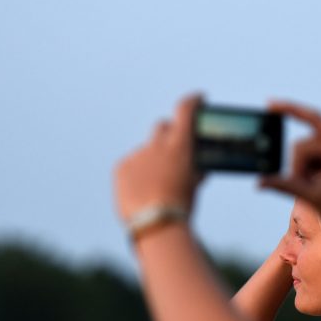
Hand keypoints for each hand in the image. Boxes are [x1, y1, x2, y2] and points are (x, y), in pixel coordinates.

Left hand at [114, 94, 204, 221]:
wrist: (156, 223)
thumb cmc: (181, 206)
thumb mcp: (195, 185)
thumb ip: (196, 170)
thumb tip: (199, 167)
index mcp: (180, 146)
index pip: (185, 110)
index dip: (193, 101)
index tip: (198, 98)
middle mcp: (157, 145)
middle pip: (162, 126)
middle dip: (169, 132)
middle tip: (174, 148)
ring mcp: (137, 155)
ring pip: (146, 151)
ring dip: (153, 160)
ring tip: (158, 185)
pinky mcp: (122, 167)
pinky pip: (132, 165)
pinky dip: (138, 173)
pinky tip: (144, 191)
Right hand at [260, 101, 320, 237]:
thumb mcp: (315, 197)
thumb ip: (287, 187)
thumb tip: (261, 182)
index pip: (313, 118)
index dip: (290, 109)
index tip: (269, 103)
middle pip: (301, 145)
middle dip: (299, 168)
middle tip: (312, 189)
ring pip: (300, 152)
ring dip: (302, 172)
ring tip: (319, 187)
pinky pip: (305, 158)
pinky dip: (306, 172)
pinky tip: (318, 183)